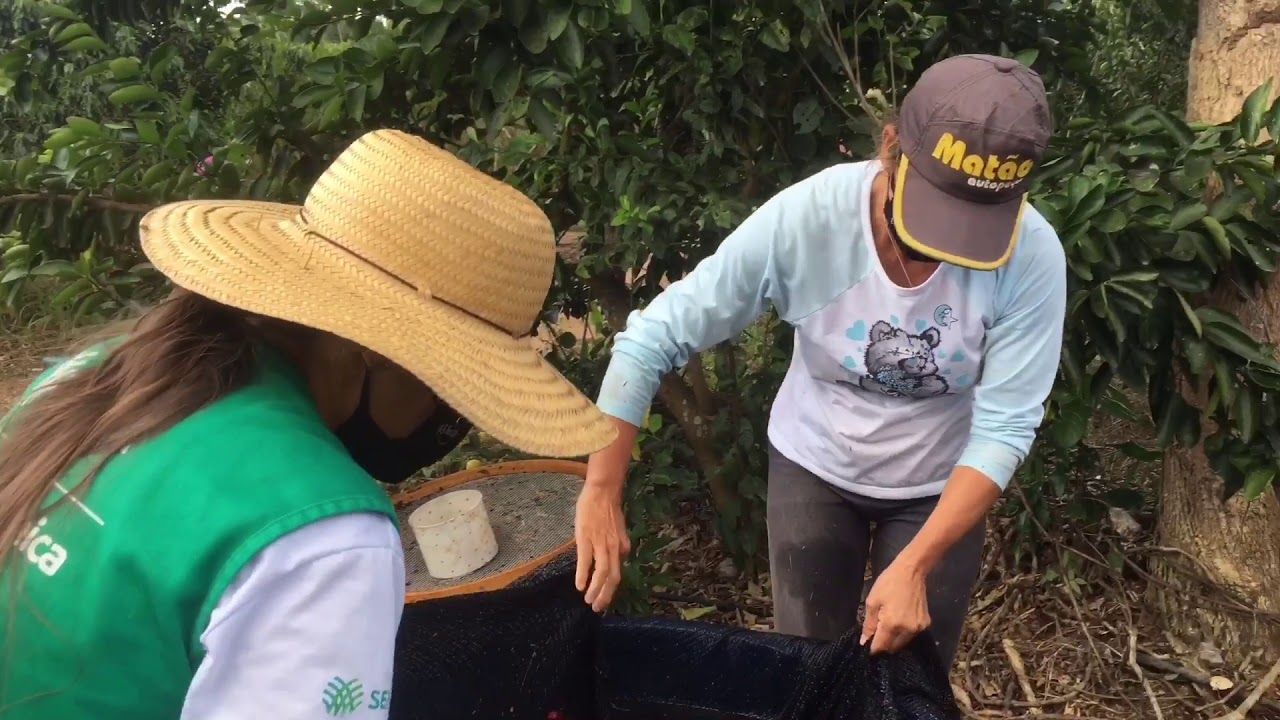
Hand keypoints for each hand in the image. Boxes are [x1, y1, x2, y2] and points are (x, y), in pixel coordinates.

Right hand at [574, 483, 629, 611]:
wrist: (602, 491)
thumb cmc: (607, 508)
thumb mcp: (617, 530)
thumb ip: (616, 544)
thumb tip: (615, 556)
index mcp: (622, 547)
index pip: (618, 572)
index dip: (610, 587)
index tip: (603, 597)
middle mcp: (615, 548)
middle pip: (613, 578)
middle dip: (605, 595)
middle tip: (597, 607)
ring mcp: (601, 544)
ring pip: (602, 574)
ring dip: (596, 590)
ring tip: (589, 601)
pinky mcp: (587, 539)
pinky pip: (586, 562)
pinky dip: (584, 576)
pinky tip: (579, 586)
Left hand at [860, 558, 929, 654]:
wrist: (911, 571)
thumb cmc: (888, 583)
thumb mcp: (872, 602)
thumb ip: (869, 624)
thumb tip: (864, 641)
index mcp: (892, 624)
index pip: (881, 646)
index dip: (872, 648)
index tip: (867, 644)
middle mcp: (907, 630)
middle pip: (892, 648)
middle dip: (883, 644)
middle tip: (877, 632)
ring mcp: (918, 628)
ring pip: (902, 643)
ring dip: (894, 640)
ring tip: (888, 625)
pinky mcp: (926, 624)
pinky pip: (911, 635)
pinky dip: (904, 633)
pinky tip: (899, 621)